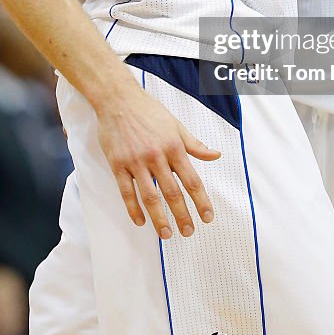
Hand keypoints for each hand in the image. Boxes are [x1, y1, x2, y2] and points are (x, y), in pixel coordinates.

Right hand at [95, 84, 220, 239]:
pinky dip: (133, 209)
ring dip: (159, 218)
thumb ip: (195, 145)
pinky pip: (127, 192)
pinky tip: (141, 221)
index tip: (207, 217)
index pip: (192, 180)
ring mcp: (136, 162)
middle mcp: (156, 156)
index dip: (201, 201)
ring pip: (150, 196)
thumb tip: (215, 156)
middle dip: (182, 215)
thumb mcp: (176, 125)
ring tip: (167, 234)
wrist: (119, 99)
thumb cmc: (149, 111)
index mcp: (174, 147)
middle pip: (172, 192)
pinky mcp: (118, 165)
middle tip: (189, 232)